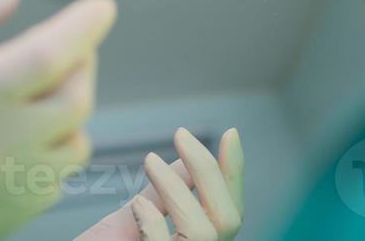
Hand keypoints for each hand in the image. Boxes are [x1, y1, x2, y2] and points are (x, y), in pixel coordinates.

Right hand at [0, 0, 115, 240]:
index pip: (48, 60)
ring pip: (68, 154)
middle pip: (72, 106)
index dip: (85, 27)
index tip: (101, 8)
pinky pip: (43, 193)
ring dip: (69, 111)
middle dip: (82, 63)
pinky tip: (18, 133)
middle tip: (68, 39)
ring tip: (42, 83)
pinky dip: (49, 155)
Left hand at [77, 128, 242, 240]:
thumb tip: (186, 161)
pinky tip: (137, 204)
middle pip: (229, 220)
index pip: (230, 212)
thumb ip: (163, 195)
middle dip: (209, 171)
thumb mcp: (130, 221)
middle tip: (180, 135)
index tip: (229, 133)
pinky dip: (156, 222)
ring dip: (178, 188)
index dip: (234, 174)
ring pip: (207, 232)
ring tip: (149, 161)